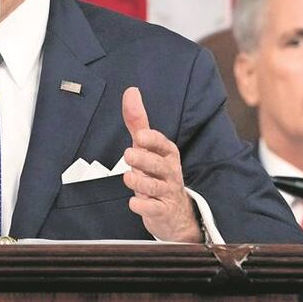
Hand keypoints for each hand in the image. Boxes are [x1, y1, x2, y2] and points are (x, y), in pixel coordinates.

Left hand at [121, 87, 200, 241]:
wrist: (174, 212)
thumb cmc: (157, 172)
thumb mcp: (148, 146)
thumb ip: (138, 122)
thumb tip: (131, 91)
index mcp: (167, 154)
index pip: (163, 144)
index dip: (152, 140)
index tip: (139, 136)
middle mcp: (169, 172)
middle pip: (159, 165)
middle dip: (144, 160)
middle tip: (128, 154)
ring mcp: (167, 192)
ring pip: (155, 187)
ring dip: (141, 182)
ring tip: (128, 177)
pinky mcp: (162, 211)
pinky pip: (154, 209)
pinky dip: (143, 206)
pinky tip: (134, 202)